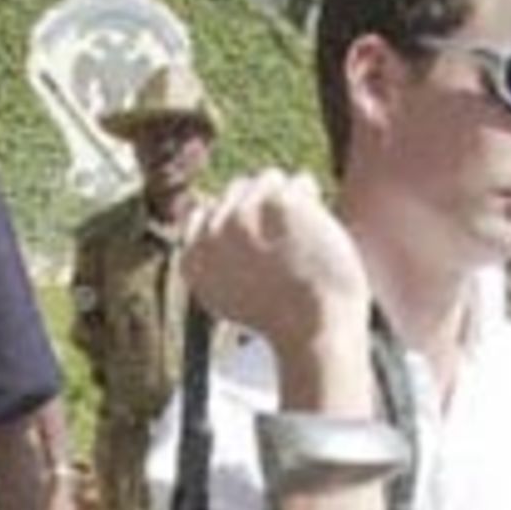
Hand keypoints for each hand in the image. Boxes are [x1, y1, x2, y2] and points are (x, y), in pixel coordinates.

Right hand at [182, 170, 370, 360]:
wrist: (314, 329)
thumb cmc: (283, 317)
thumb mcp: (227, 295)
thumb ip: (211, 254)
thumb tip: (201, 205)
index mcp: (193, 260)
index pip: (205, 211)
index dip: (241, 224)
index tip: (261, 251)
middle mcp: (210, 235)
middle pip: (238, 190)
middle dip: (263, 209)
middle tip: (285, 250)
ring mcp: (241, 217)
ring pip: (269, 180)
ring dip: (289, 201)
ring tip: (301, 240)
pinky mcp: (277, 204)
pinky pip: (300, 182)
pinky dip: (314, 203)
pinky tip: (317, 234)